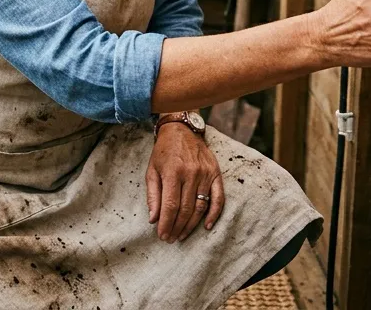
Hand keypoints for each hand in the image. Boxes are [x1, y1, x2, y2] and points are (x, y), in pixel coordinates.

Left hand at [146, 121, 223, 242]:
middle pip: (185, 209)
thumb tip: (154, 219)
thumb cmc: (163, 152)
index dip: (167, 223)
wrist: (181, 130)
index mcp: (172, 172)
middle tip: (171, 239)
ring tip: (182, 235)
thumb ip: (153, 195)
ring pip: (200, 207)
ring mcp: (205, 174)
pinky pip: (218, 198)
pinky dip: (214, 214)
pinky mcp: (216, 174)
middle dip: (177, 227)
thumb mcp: (151, 170)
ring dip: (191, 225)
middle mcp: (191, 174)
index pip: (170, 205)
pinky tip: (207, 226)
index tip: (162, 235)